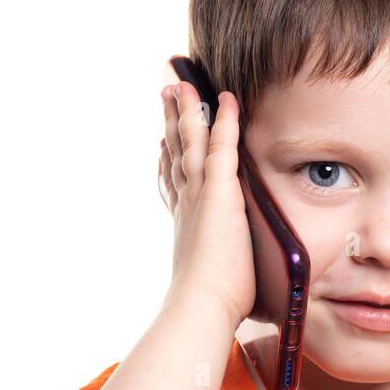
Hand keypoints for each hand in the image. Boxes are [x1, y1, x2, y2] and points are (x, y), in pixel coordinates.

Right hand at [157, 80, 255, 331]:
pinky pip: (220, 147)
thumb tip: (228, 287)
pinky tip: (226, 99)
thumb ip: (218, 271)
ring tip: (181, 84)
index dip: (167, 157)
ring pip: (190, 142)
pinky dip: (223, 121)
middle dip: (170, 122)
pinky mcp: (218, 193)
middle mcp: (186, 203)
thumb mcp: (211, 278)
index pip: (174, 180)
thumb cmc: (211, 303)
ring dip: (187, 110)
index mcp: (184, 221)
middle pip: (175, 151)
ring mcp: (199, 195)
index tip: (161, 140)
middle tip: (165, 93)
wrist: (200, 306)